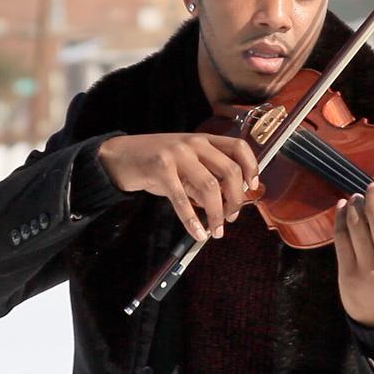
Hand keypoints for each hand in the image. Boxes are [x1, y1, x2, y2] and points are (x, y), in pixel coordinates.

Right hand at [97, 133, 258, 240]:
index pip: (239, 147)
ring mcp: (177, 155)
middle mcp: (194, 144)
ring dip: (217, 213)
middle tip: (232, 217)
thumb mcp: (186, 163)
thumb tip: (228, 202)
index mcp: (204, 140)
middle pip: (229, 170)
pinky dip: (192, 220)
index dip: (251, 167)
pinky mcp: (160, 170)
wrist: (120, 156)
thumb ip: (206, 177)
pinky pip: (182, 200)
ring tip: (217, 230)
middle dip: (236, 199)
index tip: (253, 188)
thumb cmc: (157, 162)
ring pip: (210, 187)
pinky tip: (198, 233)